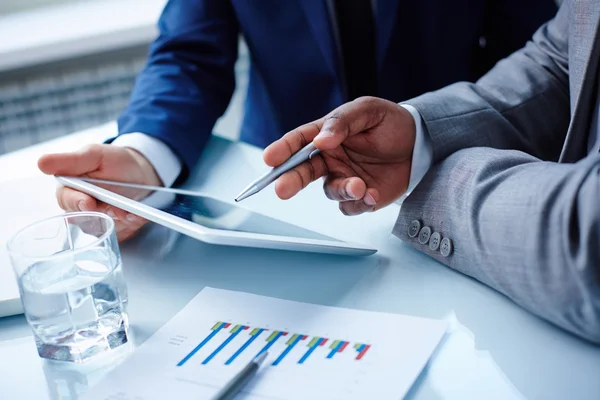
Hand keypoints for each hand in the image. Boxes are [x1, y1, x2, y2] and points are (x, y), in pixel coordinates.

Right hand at [38, 144, 161, 240]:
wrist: (143, 173)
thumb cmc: (116, 162)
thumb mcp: (95, 155)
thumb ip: (70, 161)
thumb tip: (42, 162)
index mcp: (70, 188)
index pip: (66, 200)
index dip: (76, 202)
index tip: (88, 202)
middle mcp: (80, 209)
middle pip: (82, 219)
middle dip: (102, 213)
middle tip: (117, 209)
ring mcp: (97, 221)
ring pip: (101, 229)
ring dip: (119, 220)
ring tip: (130, 211)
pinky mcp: (113, 231)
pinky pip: (119, 234)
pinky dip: (131, 225)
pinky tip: (137, 215)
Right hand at [263, 97, 415, 215]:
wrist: (419, 143)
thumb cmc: (390, 122)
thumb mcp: (368, 110)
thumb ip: (343, 122)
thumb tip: (321, 140)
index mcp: (326, 135)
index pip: (299, 141)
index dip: (282, 149)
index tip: (270, 158)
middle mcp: (329, 158)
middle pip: (302, 172)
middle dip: (289, 181)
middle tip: (281, 189)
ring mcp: (343, 178)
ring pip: (329, 191)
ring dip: (342, 189)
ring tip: (360, 186)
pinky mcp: (359, 196)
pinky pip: (350, 206)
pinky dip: (360, 203)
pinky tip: (373, 193)